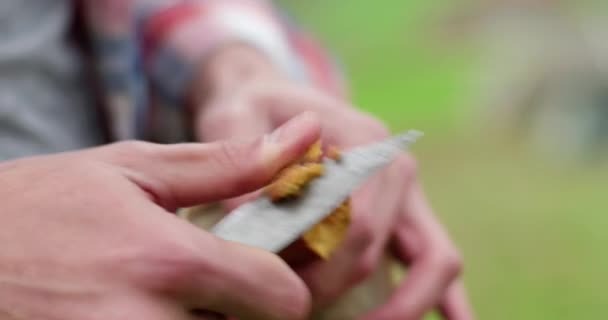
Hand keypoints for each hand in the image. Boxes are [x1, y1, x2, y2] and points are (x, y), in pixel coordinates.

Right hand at [0, 114, 319, 319]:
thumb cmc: (38, 209)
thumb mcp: (132, 168)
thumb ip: (228, 164)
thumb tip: (306, 136)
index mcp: (168, 262)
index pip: (283, 299)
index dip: (281, 281)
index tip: (259, 266)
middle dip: (246, 308)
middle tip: (209, 281)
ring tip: (170, 293)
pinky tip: (144, 308)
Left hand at [194, 46, 473, 318]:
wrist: (274, 97)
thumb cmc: (252, 109)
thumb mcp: (234, 115)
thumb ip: (243, 157)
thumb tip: (251, 217)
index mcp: (363, 138)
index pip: (351, 219)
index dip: (315, 265)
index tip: (273, 287)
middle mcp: (395, 164)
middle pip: (377, 245)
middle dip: (334, 288)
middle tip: (290, 311)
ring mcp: (407, 189)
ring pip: (434, 258)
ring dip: (403, 306)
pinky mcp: (406, 211)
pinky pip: (439, 256)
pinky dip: (449, 297)